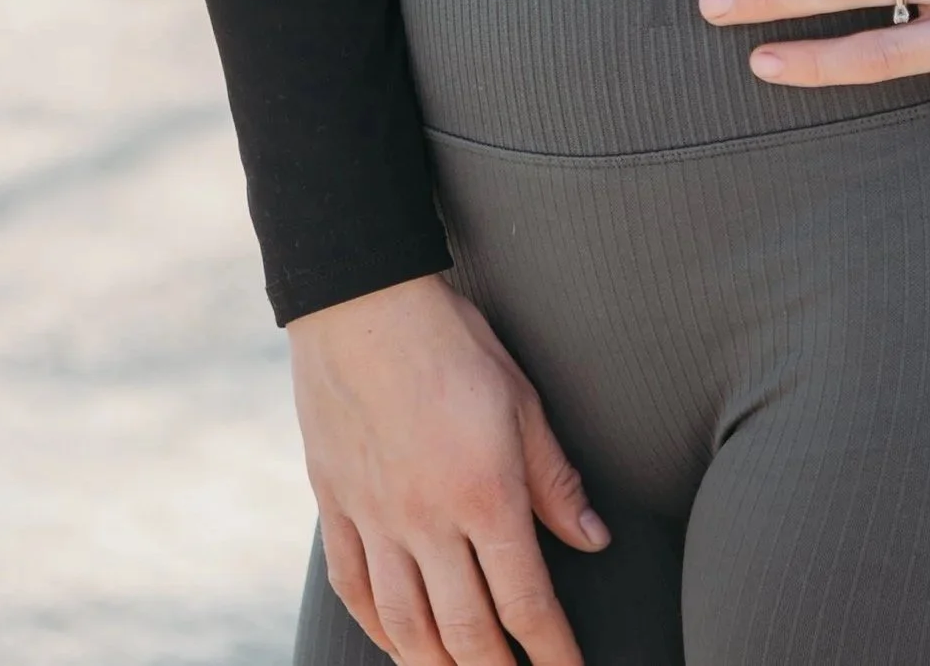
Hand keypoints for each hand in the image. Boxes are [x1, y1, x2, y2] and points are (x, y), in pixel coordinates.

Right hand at [288, 272, 608, 665]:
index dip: (552, 651)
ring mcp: (375, 517)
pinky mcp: (336, 504)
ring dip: (436, 665)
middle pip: (465, 632)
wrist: (362, 299)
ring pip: (406, 625)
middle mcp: (426, 520)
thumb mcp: (520, 400)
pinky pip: (353, 587)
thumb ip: (554, 478)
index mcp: (484, 494)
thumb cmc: (450, 342)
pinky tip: (396, 642)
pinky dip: (378, 627)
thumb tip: (593, 537)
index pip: (526, 601)